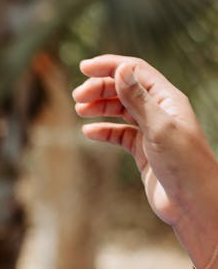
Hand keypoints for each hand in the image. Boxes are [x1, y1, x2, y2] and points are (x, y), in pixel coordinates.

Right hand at [72, 54, 213, 228]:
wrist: (192, 201)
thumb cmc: (183, 163)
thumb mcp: (158, 127)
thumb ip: (138, 99)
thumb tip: (120, 69)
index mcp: (167, 98)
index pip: (135, 71)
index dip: (110, 66)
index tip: (84, 68)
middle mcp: (159, 111)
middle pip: (125, 89)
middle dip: (100, 89)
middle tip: (77, 97)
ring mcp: (151, 131)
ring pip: (121, 111)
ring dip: (100, 107)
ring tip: (79, 110)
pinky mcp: (144, 152)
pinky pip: (120, 135)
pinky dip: (104, 131)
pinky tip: (88, 132)